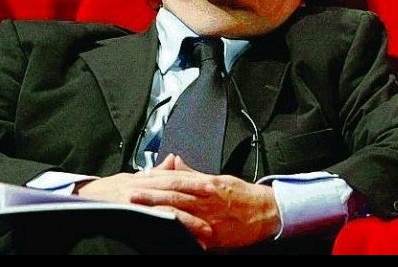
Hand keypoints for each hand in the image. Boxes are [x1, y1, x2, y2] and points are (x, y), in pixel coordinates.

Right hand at [73, 155, 212, 247]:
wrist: (80, 199)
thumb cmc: (106, 191)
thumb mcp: (132, 177)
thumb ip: (154, 172)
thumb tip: (173, 160)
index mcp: (144, 177)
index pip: (174, 177)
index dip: (194, 180)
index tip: (213, 185)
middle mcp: (142, 186)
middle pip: (175, 188)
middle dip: (197, 195)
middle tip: (219, 201)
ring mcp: (136, 201)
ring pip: (167, 208)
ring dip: (189, 221)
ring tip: (207, 231)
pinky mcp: (130, 215)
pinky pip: (153, 222)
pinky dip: (170, 229)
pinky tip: (182, 239)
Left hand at [130, 154, 281, 249]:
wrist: (266, 211)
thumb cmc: (241, 194)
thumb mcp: (218, 178)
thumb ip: (193, 172)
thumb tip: (174, 162)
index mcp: (205, 184)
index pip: (176, 179)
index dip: (156, 179)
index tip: (138, 178)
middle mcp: (206, 199)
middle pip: (174, 194)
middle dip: (151, 195)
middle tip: (130, 194)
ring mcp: (209, 218)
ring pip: (180, 212)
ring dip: (159, 212)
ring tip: (141, 212)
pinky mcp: (214, 236)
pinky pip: (194, 235)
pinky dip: (180, 233)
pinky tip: (164, 233)